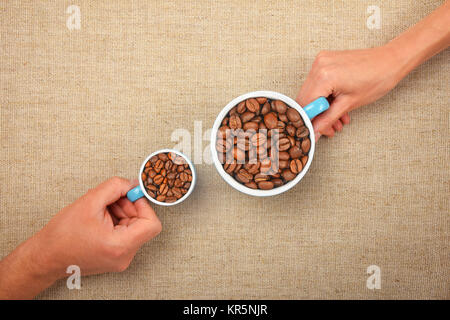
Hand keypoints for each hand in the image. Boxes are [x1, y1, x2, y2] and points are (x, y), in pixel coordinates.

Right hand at [0, 177, 161, 298]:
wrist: (45, 257)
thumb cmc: (62, 235)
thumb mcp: (90, 201)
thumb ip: (115, 187)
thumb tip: (131, 183)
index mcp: (120, 246)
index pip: (152, 224)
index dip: (143, 205)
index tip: (130, 195)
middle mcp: (124, 256)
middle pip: (143, 224)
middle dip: (129, 206)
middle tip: (111, 198)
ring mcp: (121, 259)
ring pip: (134, 228)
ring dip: (122, 213)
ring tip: (101, 209)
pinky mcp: (115, 257)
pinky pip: (126, 234)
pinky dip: (117, 221)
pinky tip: (100, 217)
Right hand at [297, 46, 401, 139]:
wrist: (391, 61)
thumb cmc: (377, 80)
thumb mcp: (349, 105)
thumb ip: (327, 119)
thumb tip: (315, 132)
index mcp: (324, 76)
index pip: (305, 104)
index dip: (309, 120)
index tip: (314, 131)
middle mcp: (319, 66)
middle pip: (306, 98)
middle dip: (316, 115)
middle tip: (327, 128)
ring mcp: (321, 61)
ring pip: (312, 92)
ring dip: (322, 108)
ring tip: (337, 120)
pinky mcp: (325, 60)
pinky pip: (318, 82)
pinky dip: (325, 96)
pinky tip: (337, 106)